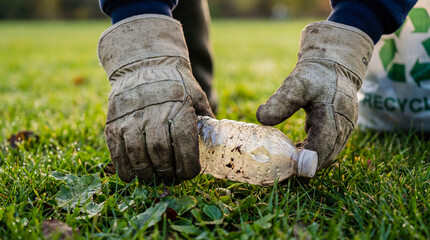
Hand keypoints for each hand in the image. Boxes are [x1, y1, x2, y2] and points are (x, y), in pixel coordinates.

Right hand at [98, 15, 213, 184]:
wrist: (144, 63)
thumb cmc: (175, 84)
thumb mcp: (197, 95)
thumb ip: (205, 120)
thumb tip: (217, 144)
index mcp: (180, 108)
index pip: (184, 145)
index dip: (188, 167)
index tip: (189, 174)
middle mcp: (155, 113)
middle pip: (160, 153)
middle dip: (167, 173)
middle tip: (171, 178)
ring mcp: (131, 118)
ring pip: (138, 156)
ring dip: (147, 174)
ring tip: (154, 178)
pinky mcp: (113, 123)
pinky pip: (117, 153)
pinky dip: (125, 170)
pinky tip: (133, 175)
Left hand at [257, 21, 373, 170]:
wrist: (335, 64)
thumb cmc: (315, 74)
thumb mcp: (297, 84)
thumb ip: (281, 101)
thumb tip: (260, 119)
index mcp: (334, 114)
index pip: (322, 146)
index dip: (306, 160)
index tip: (288, 168)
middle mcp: (344, 125)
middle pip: (327, 155)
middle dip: (307, 165)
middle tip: (282, 170)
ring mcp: (346, 128)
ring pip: (329, 153)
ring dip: (310, 160)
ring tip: (287, 161)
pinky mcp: (343, 128)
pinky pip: (330, 147)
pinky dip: (315, 152)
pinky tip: (296, 150)